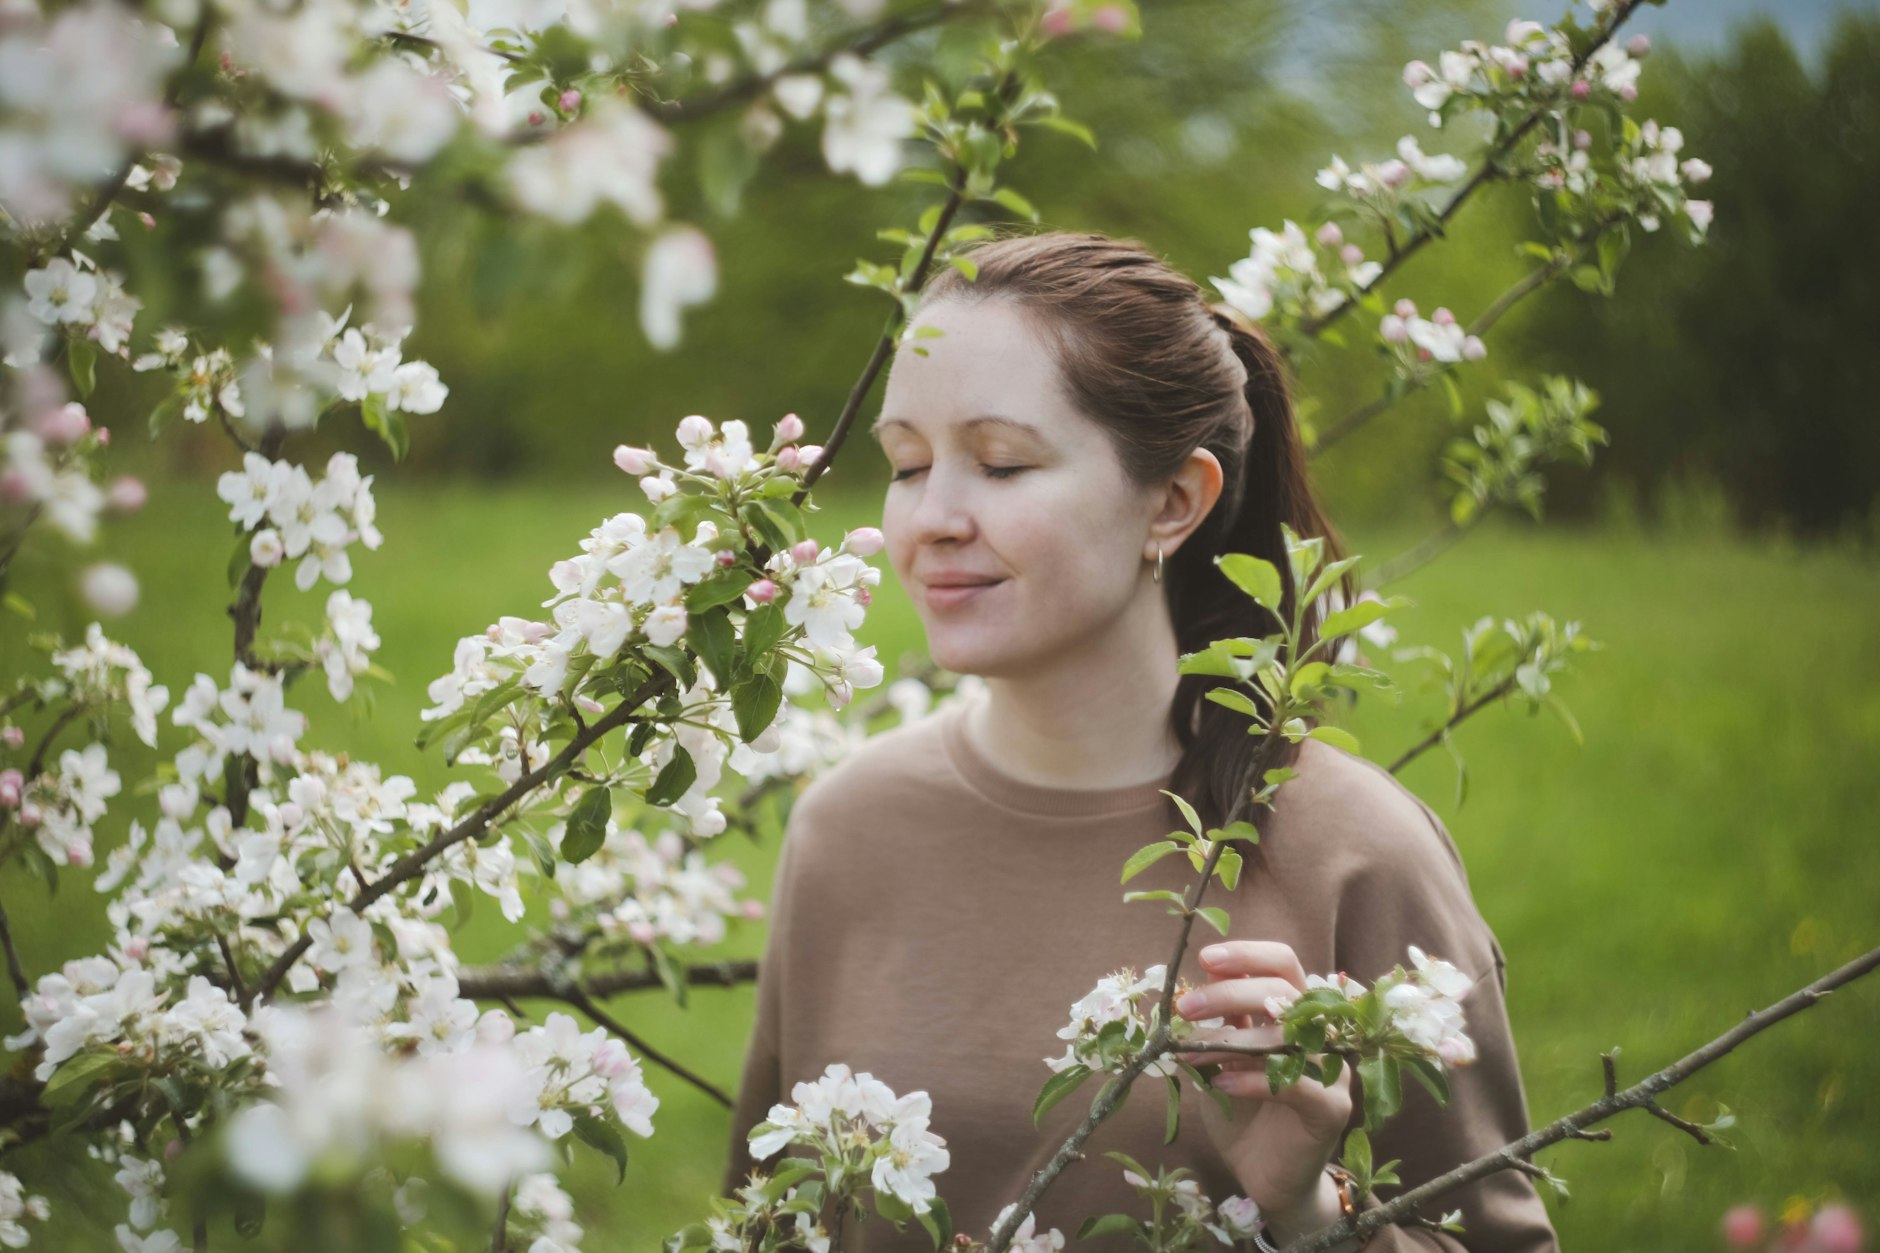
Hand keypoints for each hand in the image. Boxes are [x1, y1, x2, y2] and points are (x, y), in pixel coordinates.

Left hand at [1170, 940, 1353, 1235]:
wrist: (1263, 1175)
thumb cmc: (1242, 1110)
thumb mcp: (1222, 1056)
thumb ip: (1223, 1019)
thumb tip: (1203, 975)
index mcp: (1296, 1013)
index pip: (1283, 963)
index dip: (1247, 954)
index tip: (1204, 958)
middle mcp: (1320, 1034)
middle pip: (1283, 990)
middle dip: (1228, 993)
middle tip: (1185, 1008)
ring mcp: (1331, 1070)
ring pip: (1288, 1035)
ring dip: (1232, 1037)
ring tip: (1192, 1050)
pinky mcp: (1331, 1108)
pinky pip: (1295, 1084)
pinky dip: (1252, 1080)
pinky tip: (1220, 1084)